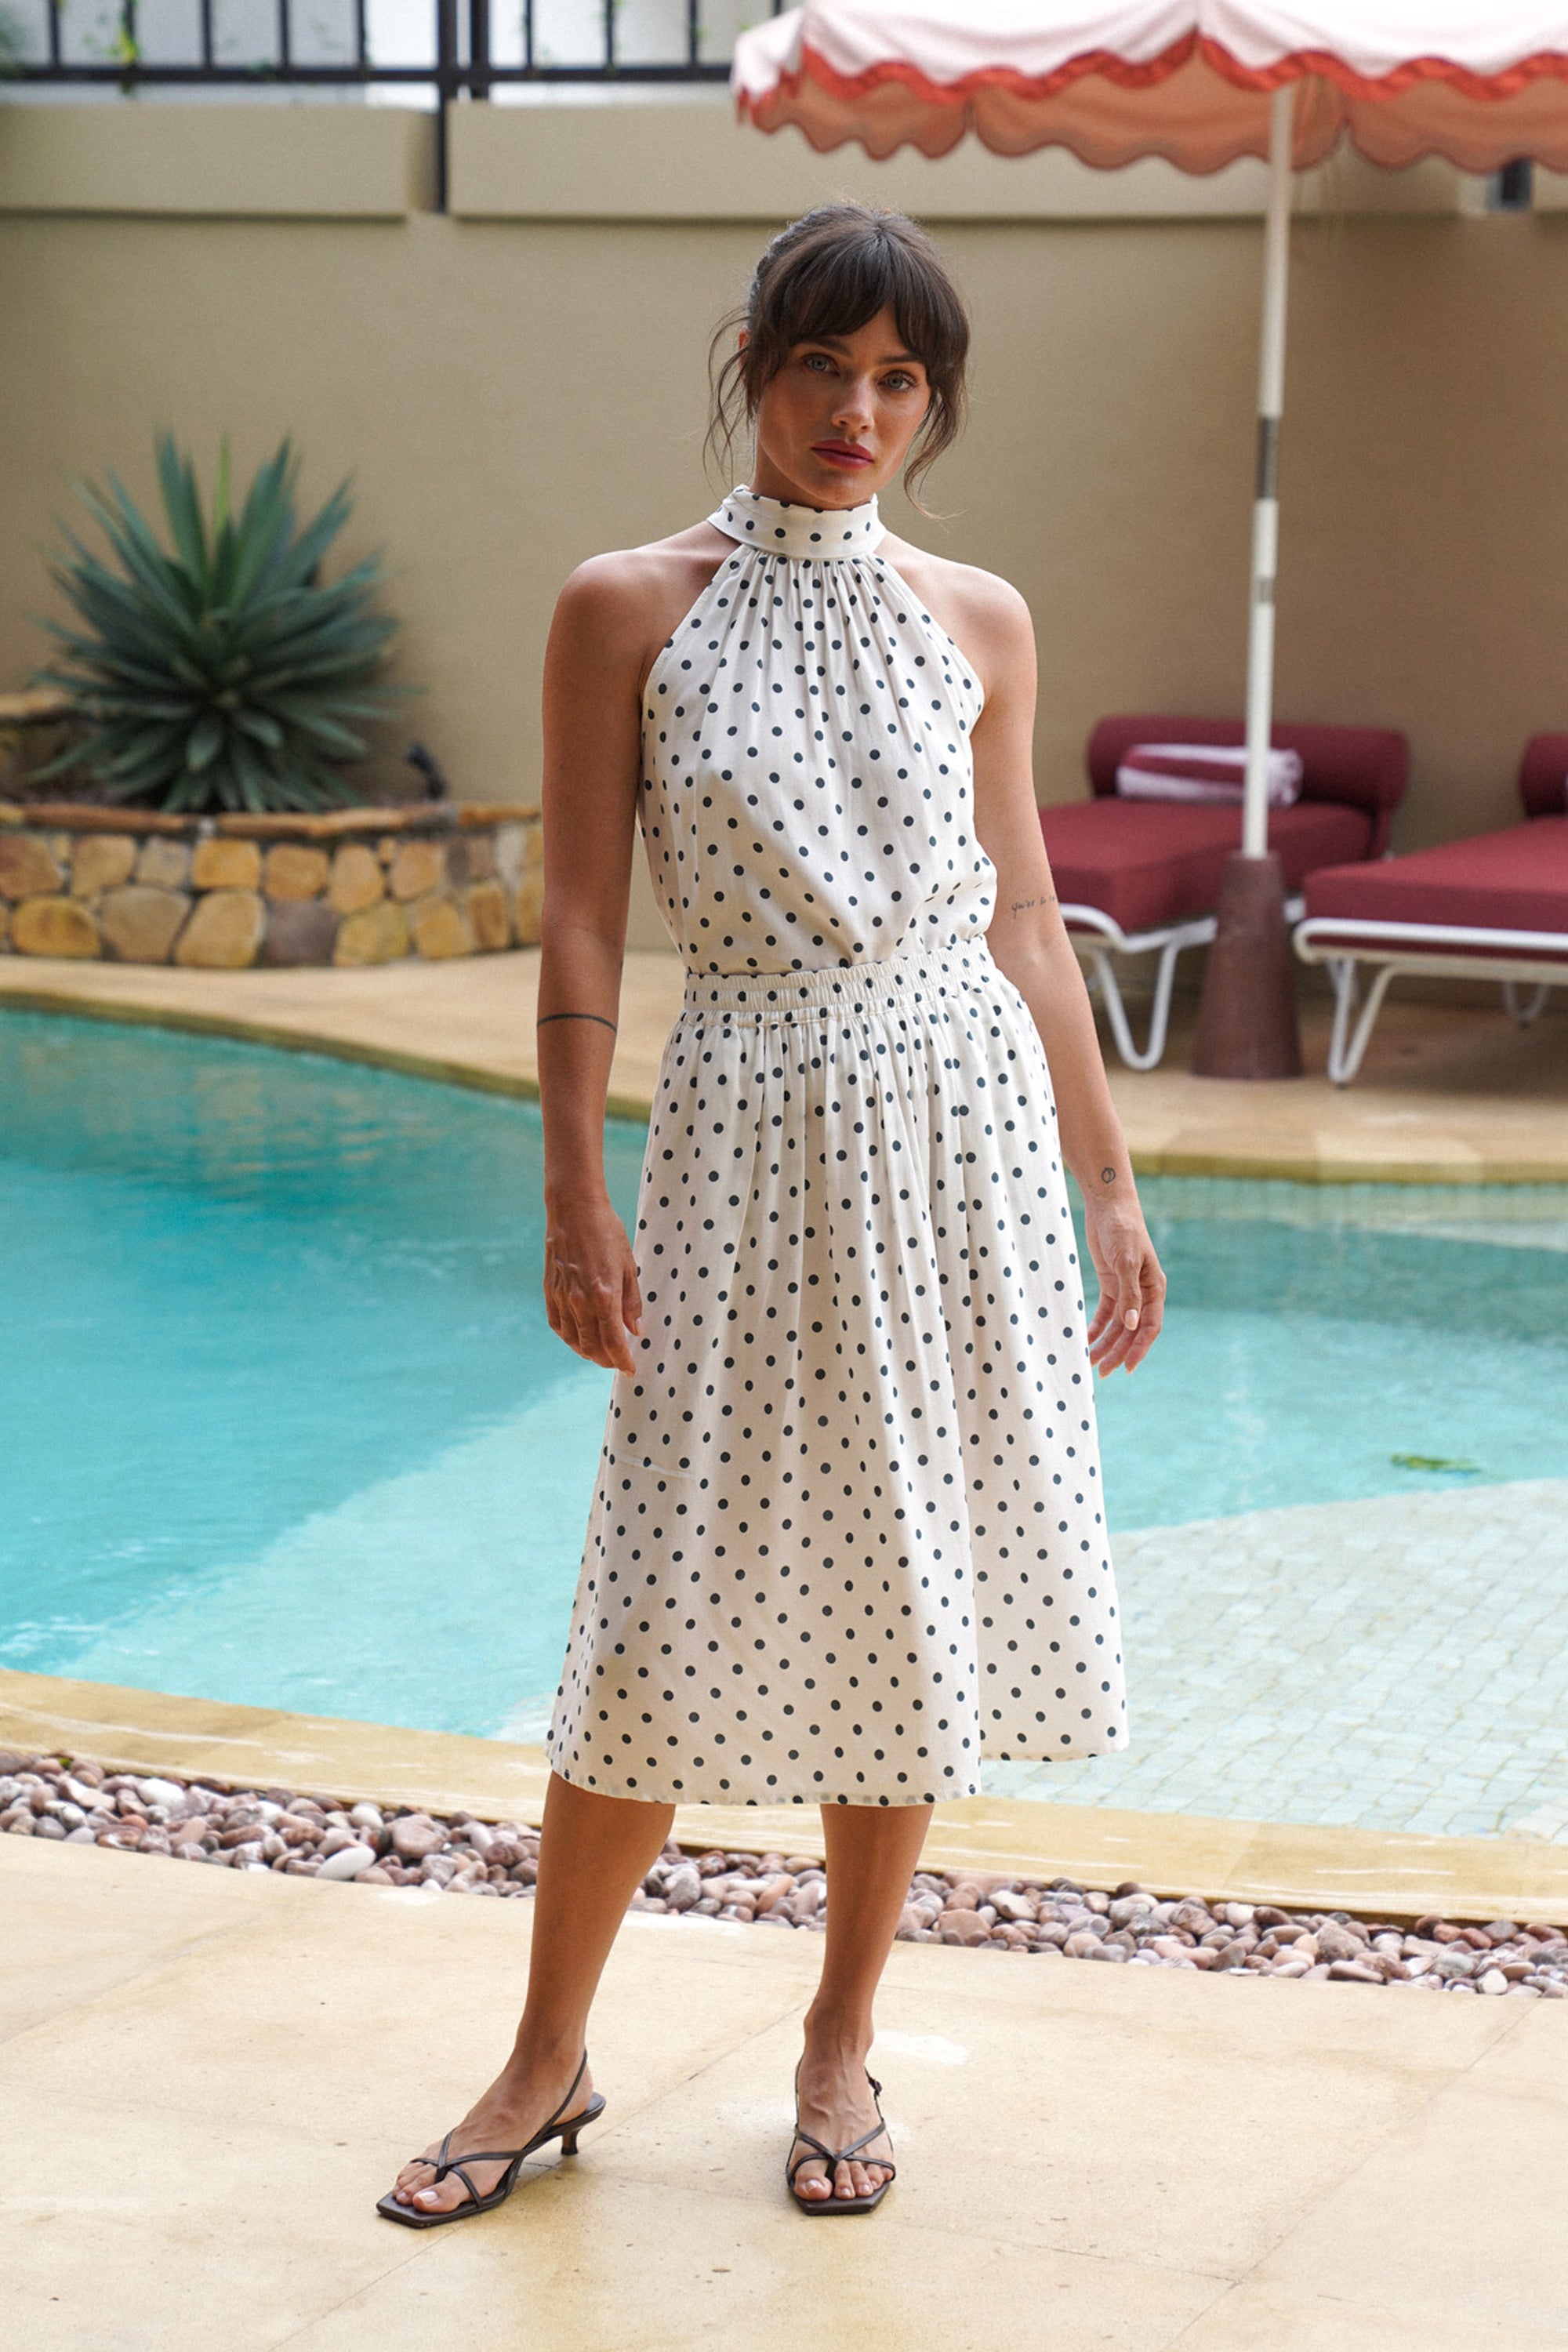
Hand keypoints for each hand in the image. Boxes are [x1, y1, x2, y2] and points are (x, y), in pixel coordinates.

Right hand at [544, 1192, 643, 1373]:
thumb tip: (636, 1331)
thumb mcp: (628, 1266)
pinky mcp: (549, 1290)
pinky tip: (577, 1338)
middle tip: (617, 1362)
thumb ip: (632, 1302)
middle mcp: (580, 1301)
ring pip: (573, 1339)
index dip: (623, 1360)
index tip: (630, 1369)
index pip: (614, 1341)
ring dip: (587, 1352)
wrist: (574, 1210)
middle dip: (606, 1359)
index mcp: (604, 1295)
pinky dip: (568, 1337)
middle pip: (592, 1346)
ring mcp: (562, 1297)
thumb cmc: (606, 1233)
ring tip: (599, 1354)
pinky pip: (557, 1324)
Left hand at [1082, 1195, 1164, 1375]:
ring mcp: (1126, 1289)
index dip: (1139, 1349)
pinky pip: (1105, 1312)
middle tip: (1103, 1373)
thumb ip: (1129, 1295)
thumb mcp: (1127, 1263)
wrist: (1108, 1206)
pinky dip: (1096, 1326)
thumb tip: (1132, 1326)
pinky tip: (1086, 1339)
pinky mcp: (1110, 1283)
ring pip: (1118, 1325)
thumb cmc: (1123, 1231)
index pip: (1150, 1326)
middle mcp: (1143, 1292)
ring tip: (1090, 1361)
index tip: (1126, 1368)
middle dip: (1118, 1352)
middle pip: (1131, 1331)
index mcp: (1155, 1288)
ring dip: (1105, 1343)